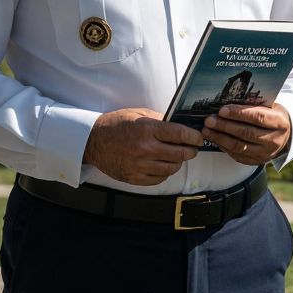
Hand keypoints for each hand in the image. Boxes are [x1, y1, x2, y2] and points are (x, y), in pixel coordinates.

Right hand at [83, 108, 204, 185]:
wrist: (94, 141)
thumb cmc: (116, 125)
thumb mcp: (138, 114)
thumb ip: (160, 119)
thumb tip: (181, 124)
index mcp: (147, 129)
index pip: (180, 134)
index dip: (194, 136)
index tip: (198, 137)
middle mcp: (145, 149)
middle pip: (180, 153)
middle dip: (191, 150)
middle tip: (192, 148)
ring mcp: (140, 165)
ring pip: (172, 168)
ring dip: (179, 162)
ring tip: (177, 156)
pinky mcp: (135, 178)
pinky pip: (160, 179)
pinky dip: (165, 172)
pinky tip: (163, 164)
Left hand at [203, 103, 291, 165]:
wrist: (284, 136)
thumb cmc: (272, 116)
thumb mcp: (270, 106)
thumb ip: (254, 103)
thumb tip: (230, 98)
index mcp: (279, 122)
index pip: (257, 117)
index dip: (238, 114)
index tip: (222, 110)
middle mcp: (274, 140)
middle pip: (246, 133)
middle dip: (225, 126)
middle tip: (209, 120)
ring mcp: (265, 153)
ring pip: (239, 146)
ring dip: (220, 138)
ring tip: (207, 130)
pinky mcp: (257, 161)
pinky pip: (237, 155)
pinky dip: (224, 146)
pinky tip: (215, 139)